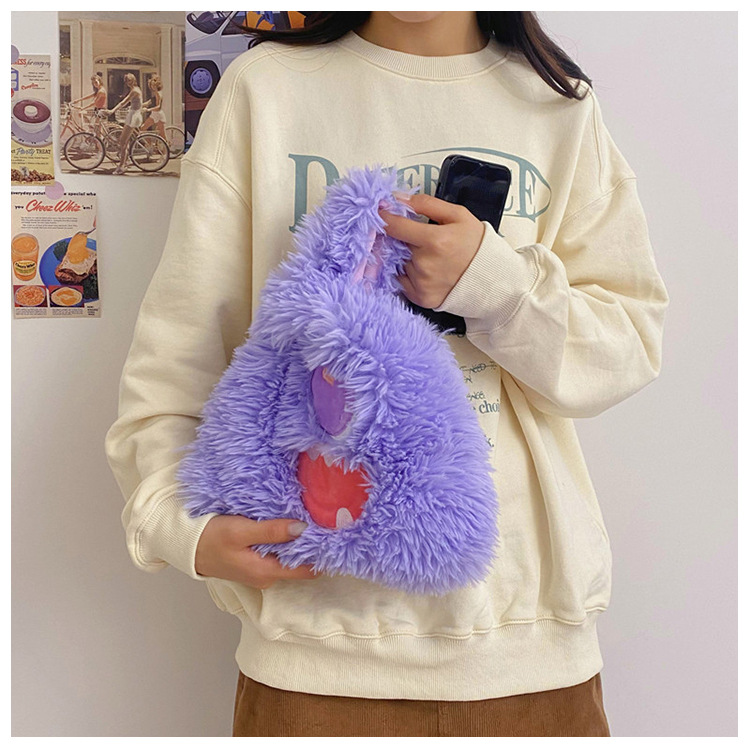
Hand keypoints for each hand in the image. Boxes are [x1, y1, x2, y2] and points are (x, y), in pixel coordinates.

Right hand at [195, 514, 321, 588]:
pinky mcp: (253, 562)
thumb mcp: (241, 531)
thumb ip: (272, 531)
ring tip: (313, 519)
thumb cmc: (210, 538)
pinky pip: (276, 554)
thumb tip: (303, 529)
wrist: (184, 547)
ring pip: (288, 557)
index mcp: (266, 572)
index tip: (335, 535)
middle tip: (328, 521)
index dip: (322, 554)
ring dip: (298, 542)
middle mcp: (266, 576)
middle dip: (312, 545)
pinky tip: (290, 525)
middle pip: (299, 563)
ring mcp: (260, 570)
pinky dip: (285, 541)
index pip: (307, 570)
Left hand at [379, 193, 484, 309]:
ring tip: (428, 256)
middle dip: (401, 239)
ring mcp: (421, 283)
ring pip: (399, 263)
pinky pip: (402, 282)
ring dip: (405, 257)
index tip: (381, 213)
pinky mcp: (420, 298)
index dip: (384, 217)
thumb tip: (399, 198)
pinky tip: (425, 270)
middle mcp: (424, 264)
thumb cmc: (475, 245)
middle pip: (396, 245)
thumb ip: (427, 204)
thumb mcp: (458, 215)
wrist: (491, 278)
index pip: (394, 226)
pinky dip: (408, 275)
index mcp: (434, 240)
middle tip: (419, 239)